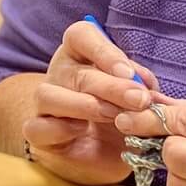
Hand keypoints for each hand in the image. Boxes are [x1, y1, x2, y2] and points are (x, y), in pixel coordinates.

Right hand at [21, 19, 167, 185]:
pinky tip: (82, 131)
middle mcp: (60, 73)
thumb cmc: (121, 112)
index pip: (81, 36)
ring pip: (48, 95)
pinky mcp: (38, 131)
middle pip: (77, 72)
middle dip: (112, 87)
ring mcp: (45, 102)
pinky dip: (61, 129)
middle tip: (139, 100)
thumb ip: (141, 88)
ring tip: (113, 116)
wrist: (103, 149)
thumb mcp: (136, 97)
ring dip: (84, 105)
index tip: (129, 73)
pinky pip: (39, 126)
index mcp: (81, 54)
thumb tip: (147, 86)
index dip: (104, 51)